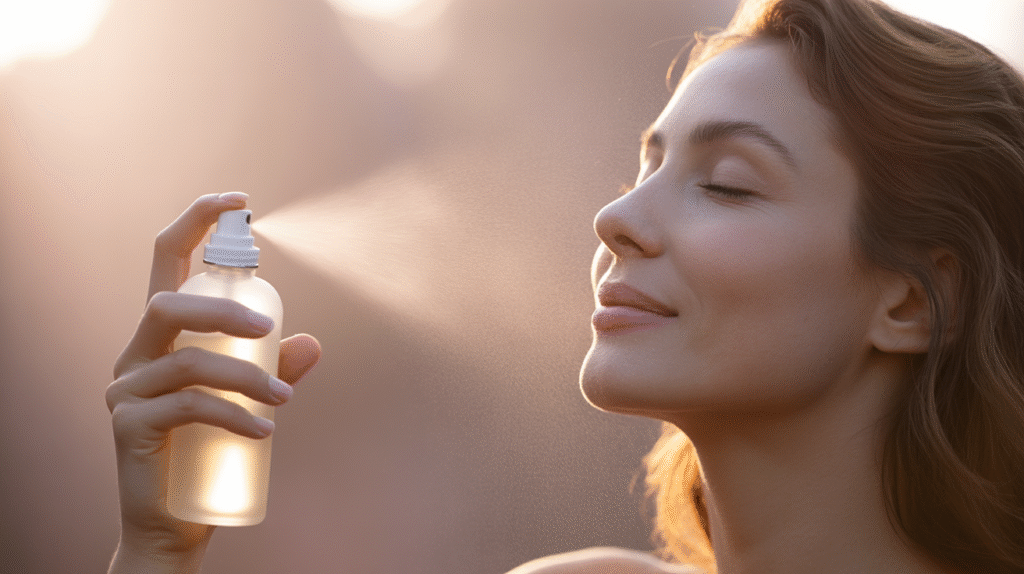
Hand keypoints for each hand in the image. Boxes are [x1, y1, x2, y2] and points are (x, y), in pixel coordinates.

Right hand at [105, 193, 320, 572]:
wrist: (176, 519)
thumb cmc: (211, 447)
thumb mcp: (246, 399)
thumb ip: (273, 369)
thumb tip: (312, 342)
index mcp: (162, 334)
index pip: (165, 261)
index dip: (195, 221)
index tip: (238, 199)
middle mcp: (136, 353)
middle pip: (166, 304)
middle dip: (222, 309)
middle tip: (268, 330)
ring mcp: (127, 390)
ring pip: (185, 361)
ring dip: (245, 376)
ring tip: (283, 400)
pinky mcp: (129, 427)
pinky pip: (187, 407)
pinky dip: (234, 414)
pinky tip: (267, 429)